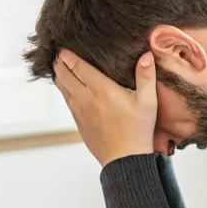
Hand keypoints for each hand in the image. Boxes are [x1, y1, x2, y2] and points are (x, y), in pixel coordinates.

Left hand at [54, 49, 157, 165]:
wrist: (125, 160)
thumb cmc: (138, 131)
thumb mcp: (148, 102)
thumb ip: (146, 76)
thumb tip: (146, 55)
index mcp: (102, 90)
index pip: (77, 67)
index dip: (67, 56)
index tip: (63, 47)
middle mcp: (86, 98)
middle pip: (64, 75)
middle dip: (59, 63)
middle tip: (58, 53)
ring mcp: (80, 112)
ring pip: (62, 89)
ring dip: (60, 76)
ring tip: (59, 67)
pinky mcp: (79, 123)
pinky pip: (67, 101)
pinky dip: (64, 90)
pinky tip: (67, 88)